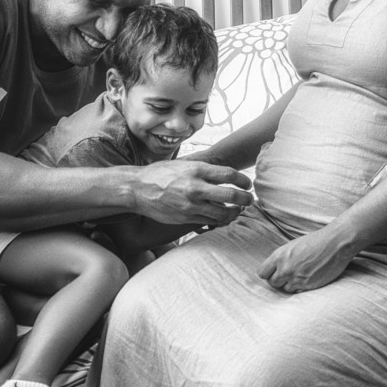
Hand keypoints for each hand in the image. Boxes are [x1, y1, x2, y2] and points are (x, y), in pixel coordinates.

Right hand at [131, 161, 251, 226]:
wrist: (137, 189)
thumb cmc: (159, 174)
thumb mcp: (182, 164)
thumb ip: (202, 169)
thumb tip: (223, 172)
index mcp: (196, 170)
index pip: (230, 175)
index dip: (244, 180)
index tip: (247, 184)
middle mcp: (196, 187)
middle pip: (232, 195)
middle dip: (246, 199)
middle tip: (249, 200)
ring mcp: (191, 205)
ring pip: (223, 213)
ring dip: (235, 212)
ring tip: (238, 210)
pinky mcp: (186, 217)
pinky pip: (210, 221)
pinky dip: (220, 220)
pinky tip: (222, 217)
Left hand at [257, 230, 354, 293]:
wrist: (335, 244)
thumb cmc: (315, 242)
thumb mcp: (292, 246)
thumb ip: (281, 258)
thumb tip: (274, 269)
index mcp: (279, 256)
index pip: (262, 273)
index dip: (268, 273)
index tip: (274, 272)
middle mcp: (285, 269)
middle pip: (272, 283)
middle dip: (278, 280)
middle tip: (288, 275)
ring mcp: (296, 278)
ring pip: (285, 289)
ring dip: (290, 285)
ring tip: (300, 275)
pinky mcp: (308, 286)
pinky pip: (297, 292)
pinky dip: (300, 288)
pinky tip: (307, 279)